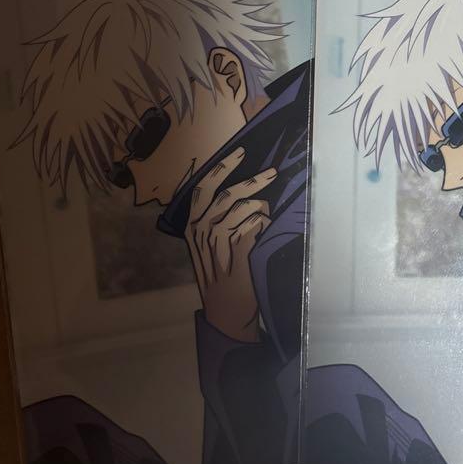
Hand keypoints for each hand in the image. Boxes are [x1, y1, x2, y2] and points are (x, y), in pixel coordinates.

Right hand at [184, 146, 276, 343]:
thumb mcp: (209, 245)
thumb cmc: (221, 275)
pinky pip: (255, 224)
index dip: (222, 167)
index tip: (239, 151)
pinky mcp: (235, 251)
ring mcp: (216, 240)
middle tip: (272, 172)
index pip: (203, 187)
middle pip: (226, 193)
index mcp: (191, 225)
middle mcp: (199, 230)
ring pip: (243, 208)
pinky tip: (266, 228)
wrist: (226, 311)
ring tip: (268, 212)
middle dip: (251, 180)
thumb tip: (246, 193)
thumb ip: (219, 219)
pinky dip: (264, 222)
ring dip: (261, 206)